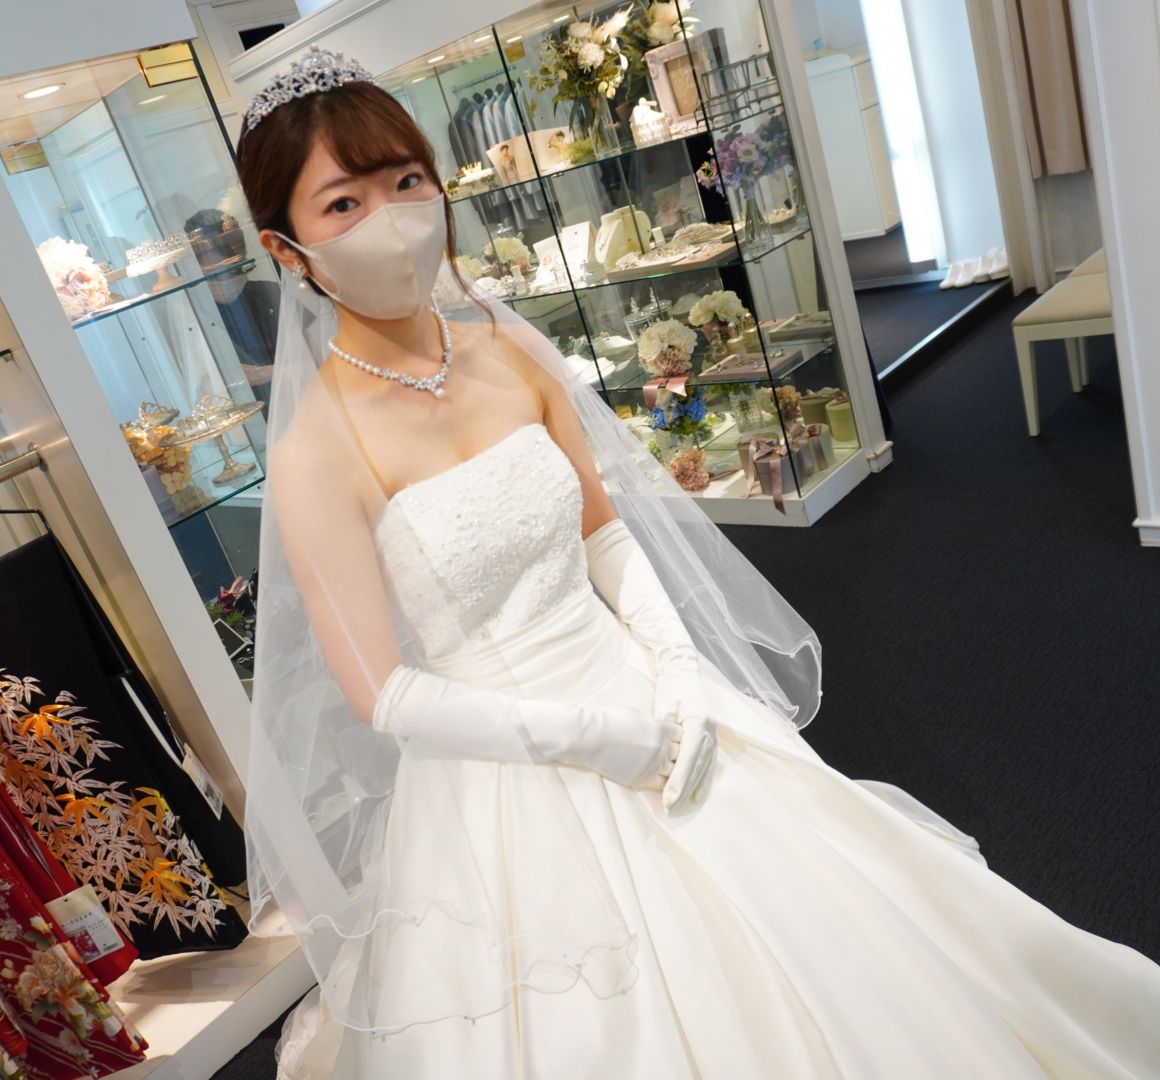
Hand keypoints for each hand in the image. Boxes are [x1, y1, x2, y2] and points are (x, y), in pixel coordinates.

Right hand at [581, 706, 681, 790]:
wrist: (589, 738)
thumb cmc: (609, 722)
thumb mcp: (638, 717)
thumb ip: (656, 726)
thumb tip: (664, 730)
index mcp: (661, 728)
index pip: (684, 736)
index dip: (680, 739)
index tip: (676, 741)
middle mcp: (661, 747)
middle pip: (684, 755)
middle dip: (680, 755)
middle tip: (676, 758)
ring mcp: (653, 764)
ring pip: (676, 772)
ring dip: (673, 770)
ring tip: (670, 770)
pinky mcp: (642, 779)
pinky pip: (662, 785)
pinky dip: (664, 783)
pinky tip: (659, 778)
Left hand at [655, 670, 716, 811]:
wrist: (683, 673)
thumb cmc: (671, 687)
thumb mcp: (664, 703)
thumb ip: (664, 727)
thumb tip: (662, 749)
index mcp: (698, 720)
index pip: (689, 756)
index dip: (680, 779)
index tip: (668, 797)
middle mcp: (709, 729)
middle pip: (698, 765)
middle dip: (684, 788)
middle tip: (670, 807)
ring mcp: (712, 734)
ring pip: (705, 767)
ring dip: (693, 788)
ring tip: (680, 806)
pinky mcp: (709, 737)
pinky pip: (707, 763)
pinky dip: (702, 780)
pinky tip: (697, 795)